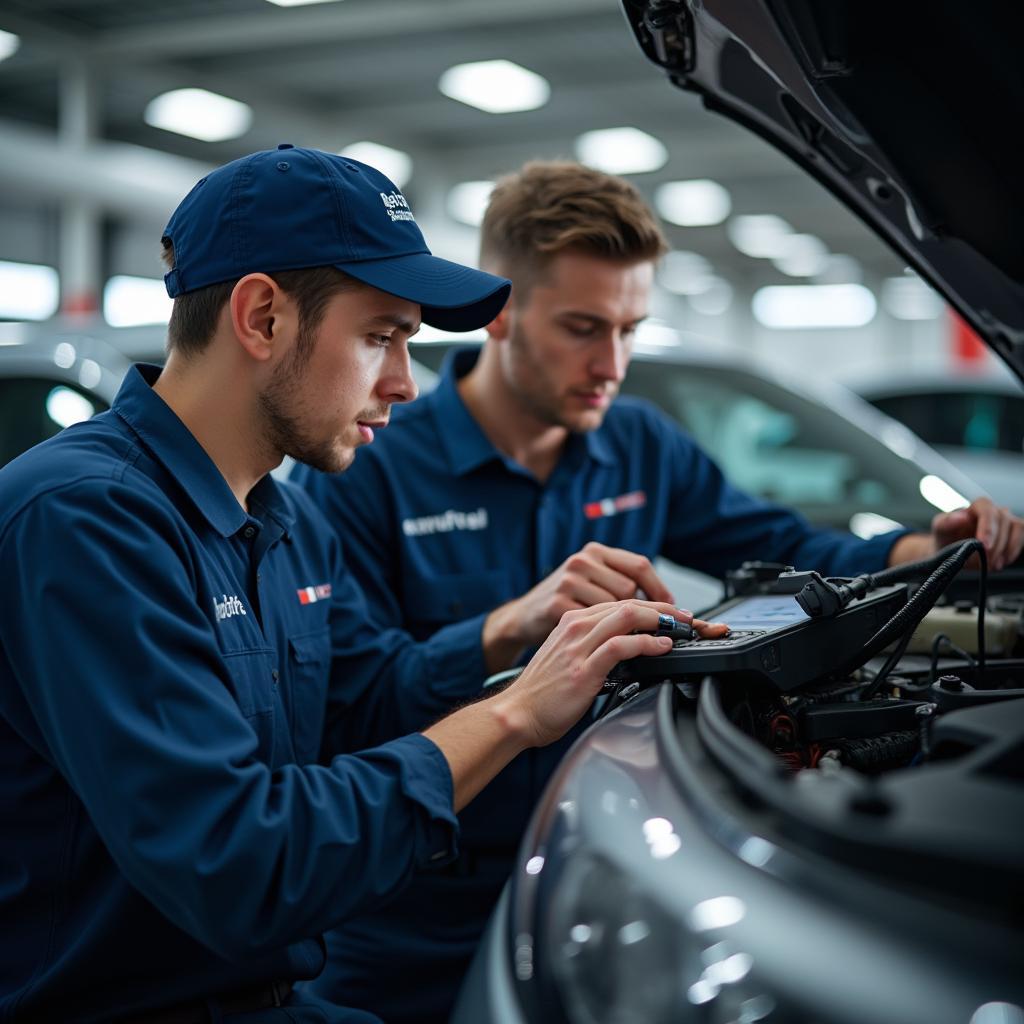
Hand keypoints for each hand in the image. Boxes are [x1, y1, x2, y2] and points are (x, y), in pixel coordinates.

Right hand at [495, 601, 725, 747]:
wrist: (518, 712)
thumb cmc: (543, 692)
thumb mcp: (567, 657)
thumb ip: (592, 646)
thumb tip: (626, 646)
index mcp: (572, 621)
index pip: (618, 603)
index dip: (651, 605)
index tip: (672, 613)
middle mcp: (575, 627)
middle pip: (627, 603)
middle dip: (663, 608)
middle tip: (686, 617)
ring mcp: (578, 646)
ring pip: (626, 616)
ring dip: (661, 619)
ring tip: (680, 628)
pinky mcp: (584, 668)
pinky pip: (620, 645)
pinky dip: (647, 642)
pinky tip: (662, 646)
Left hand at [932, 497, 1023, 570]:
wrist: (952, 550)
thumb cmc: (946, 536)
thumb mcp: (940, 529)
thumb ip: (947, 522)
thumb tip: (961, 516)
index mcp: (976, 506)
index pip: (987, 510)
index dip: (988, 528)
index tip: (984, 545)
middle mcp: (994, 510)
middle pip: (1004, 521)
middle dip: (996, 544)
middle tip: (986, 560)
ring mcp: (1006, 521)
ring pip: (1016, 529)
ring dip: (1006, 549)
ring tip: (993, 564)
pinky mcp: (1014, 532)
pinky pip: (1022, 537)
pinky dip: (1013, 551)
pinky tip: (1001, 561)